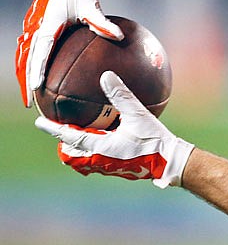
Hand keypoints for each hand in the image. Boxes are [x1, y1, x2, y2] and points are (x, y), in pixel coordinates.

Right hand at [15, 0, 123, 106]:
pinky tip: (41, 83)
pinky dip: (33, 67)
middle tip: (31, 102)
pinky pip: (33, 52)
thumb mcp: (91, 4)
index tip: (37, 86)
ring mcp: (35, 29)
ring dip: (27, 77)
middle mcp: (37, 27)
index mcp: (47, 22)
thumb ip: (103, 22)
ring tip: (31, 98)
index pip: (40, 49)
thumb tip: (119, 37)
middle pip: (27, 59)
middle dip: (27, 81)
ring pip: (26, 57)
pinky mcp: (38, 30)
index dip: (37, 68)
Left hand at [35, 71, 194, 188]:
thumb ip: (120, 95)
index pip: (69, 137)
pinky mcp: (120, 169)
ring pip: (84, 160)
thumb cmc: (153, 140)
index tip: (39, 122)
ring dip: (78, 149)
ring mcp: (110, 167)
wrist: (170, 162)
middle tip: (60, 132)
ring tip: (79, 136)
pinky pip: (98, 161)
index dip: (53, 129)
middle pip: (72, 155)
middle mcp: (101, 161)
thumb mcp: (137, 114)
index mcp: (100, 149)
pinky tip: (105, 141)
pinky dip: (93, 151)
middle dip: (64, 144)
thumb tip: (105, 75)